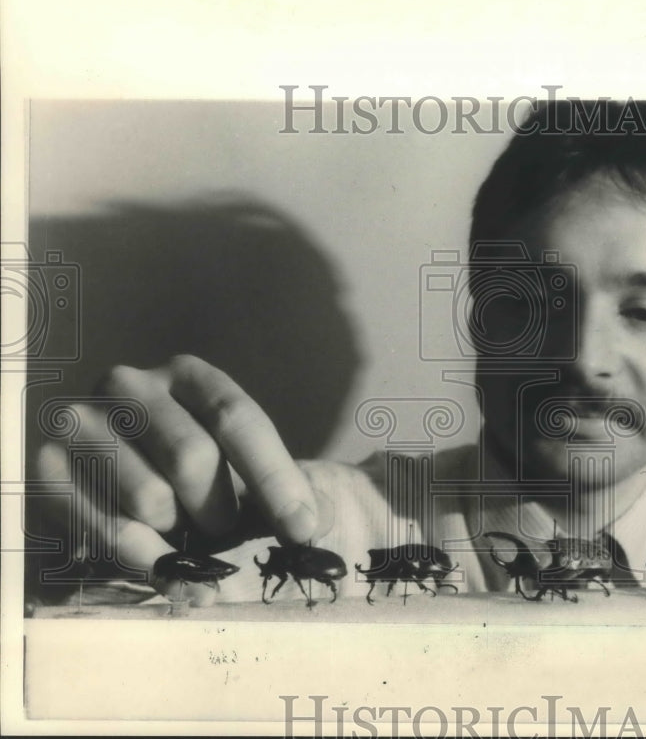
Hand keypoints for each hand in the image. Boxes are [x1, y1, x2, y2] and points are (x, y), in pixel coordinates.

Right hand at [32, 355, 325, 587]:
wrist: (102, 482)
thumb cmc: (186, 477)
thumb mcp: (234, 467)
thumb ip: (273, 489)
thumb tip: (311, 531)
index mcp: (188, 375)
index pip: (237, 418)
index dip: (276, 478)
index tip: (305, 530)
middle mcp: (131, 384)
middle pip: (193, 458)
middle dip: (220, 511)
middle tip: (220, 530)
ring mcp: (82, 421)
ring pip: (148, 498)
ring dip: (176, 533)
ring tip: (175, 529)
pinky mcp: (47, 466)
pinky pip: (105, 529)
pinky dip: (142, 557)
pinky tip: (154, 555)